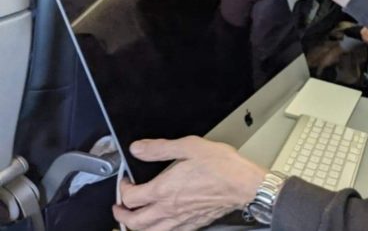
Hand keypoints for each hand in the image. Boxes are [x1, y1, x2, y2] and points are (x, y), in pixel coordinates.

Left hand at [112, 136, 266, 230]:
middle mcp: (169, 208)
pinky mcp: (194, 224)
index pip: (131, 197)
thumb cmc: (223, 167)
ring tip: (134, 220)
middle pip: (135, 222)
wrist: (244, 184)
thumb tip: (138, 148)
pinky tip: (162, 226)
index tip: (126, 182)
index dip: (123, 189)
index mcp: (164, 189)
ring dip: (137, 227)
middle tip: (120, 207)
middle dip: (122, 215)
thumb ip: (160, 148)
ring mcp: (181, 219)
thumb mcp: (189, 146)